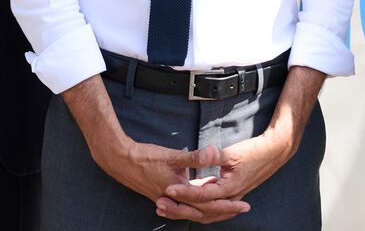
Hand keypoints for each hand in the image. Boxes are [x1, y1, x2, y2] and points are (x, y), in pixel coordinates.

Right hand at [94, 139, 247, 222]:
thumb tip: (213, 152)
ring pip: (194, 211)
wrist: (120, 161)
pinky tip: (201, 198)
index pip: (209, 204)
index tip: (244, 205)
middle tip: (243, 208)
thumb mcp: (173, 156)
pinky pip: (185, 207)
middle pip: (204, 212)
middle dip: (224, 210)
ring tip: (227, 206)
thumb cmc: (146, 157)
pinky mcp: (163, 196)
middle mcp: (175, 202)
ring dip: (211, 209)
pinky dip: (197, 205)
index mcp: (180, 194)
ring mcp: (168, 201)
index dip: (228, 205)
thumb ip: (194, 157)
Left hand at [158, 64, 326, 223]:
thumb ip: (216, 155)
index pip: (201, 195)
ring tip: (167, 206)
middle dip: (179, 208)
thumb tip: (207, 152)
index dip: (183, 192)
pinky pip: (211, 207)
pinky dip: (197, 207)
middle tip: (160, 204)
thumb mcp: (233, 152)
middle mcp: (230, 198)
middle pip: (200, 210)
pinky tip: (185, 201)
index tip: (167, 188)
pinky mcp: (230, 194)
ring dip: (186, 210)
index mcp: (230, 188)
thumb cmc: (255, 151)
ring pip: (205, 213)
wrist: (275, 152)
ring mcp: (231, 198)